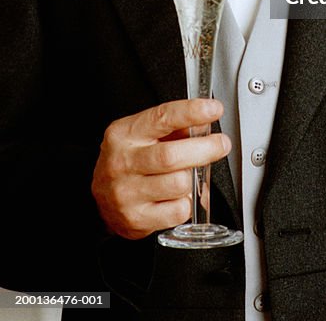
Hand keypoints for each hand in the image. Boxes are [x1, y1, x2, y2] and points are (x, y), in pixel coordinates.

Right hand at [91, 98, 230, 239]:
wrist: (100, 198)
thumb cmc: (130, 161)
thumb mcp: (143, 135)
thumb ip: (174, 128)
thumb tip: (205, 125)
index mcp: (124, 134)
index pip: (162, 118)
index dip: (192, 112)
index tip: (214, 109)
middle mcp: (122, 162)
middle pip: (172, 155)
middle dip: (205, 148)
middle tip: (222, 144)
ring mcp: (127, 193)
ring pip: (179, 184)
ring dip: (193, 178)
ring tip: (189, 174)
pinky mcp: (136, 219)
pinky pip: (178, 211)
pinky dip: (187, 202)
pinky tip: (178, 196)